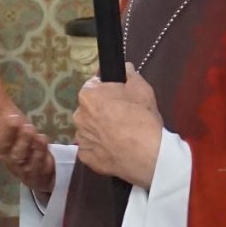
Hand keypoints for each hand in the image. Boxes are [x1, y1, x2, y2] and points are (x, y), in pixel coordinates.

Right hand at [0, 72, 56, 196]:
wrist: (36, 168)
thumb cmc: (19, 140)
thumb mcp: (9, 116)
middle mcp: (5, 152)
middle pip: (1, 144)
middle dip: (6, 132)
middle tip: (13, 118)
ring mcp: (19, 163)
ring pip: (19, 154)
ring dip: (25, 141)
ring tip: (30, 128)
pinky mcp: (34, 172)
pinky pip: (37, 162)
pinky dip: (40, 152)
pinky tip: (43, 140)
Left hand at [74, 68, 163, 187]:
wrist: (147, 154)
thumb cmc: (142, 118)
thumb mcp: (141, 88)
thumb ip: (129, 74)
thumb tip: (125, 69)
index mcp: (88, 96)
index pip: (94, 85)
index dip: (107, 88)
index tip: (117, 94)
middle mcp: (79, 116)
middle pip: (90, 108)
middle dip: (102, 109)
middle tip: (121, 115)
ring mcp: (81, 138)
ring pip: (89, 129)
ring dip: (100, 129)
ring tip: (119, 134)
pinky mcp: (85, 157)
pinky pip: (91, 148)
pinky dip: (100, 147)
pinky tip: (114, 147)